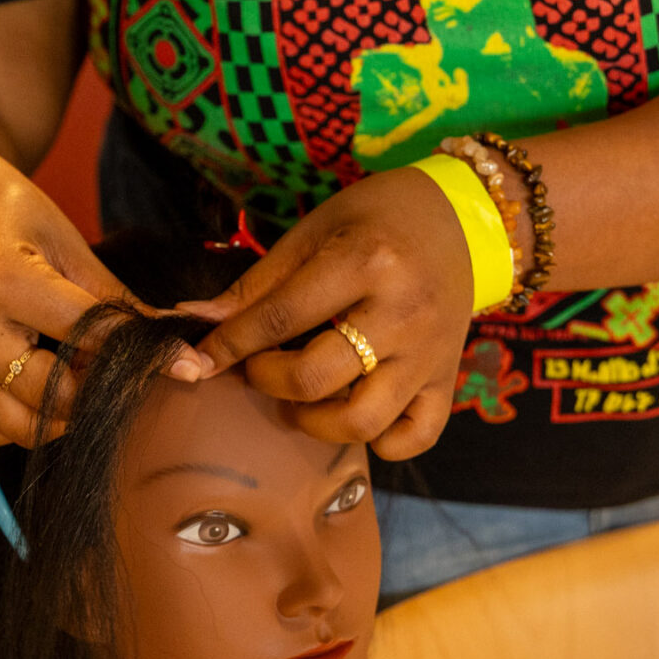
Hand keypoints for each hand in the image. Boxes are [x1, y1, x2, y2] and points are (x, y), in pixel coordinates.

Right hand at [0, 132, 203, 447]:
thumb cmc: (5, 209)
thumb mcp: (64, 239)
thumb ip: (113, 297)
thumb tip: (172, 335)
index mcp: (1, 282)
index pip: (88, 334)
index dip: (144, 353)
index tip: (187, 368)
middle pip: (54, 393)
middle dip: (102, 390)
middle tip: (131, 374)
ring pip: (19, 425)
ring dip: (65, 416)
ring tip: (88, 380)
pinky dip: (21, 425)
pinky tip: (43, 393)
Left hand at [182, 168, 474, 459]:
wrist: (465, 218)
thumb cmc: (377, 218)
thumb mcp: (315, 232)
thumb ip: (257, 284)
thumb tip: (193, 320)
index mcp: (365, 262)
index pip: (279, 318)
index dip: (228, 345)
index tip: (195, 362)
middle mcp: (402, 312)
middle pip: (315, 378)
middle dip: (268, 380)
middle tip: (260, 366)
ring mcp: (430, 352)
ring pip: (362, 421)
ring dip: (314, 421)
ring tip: (301, 397)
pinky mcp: (448, 378)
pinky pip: (414, 437)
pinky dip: (378, 440)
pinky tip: (354, 411)